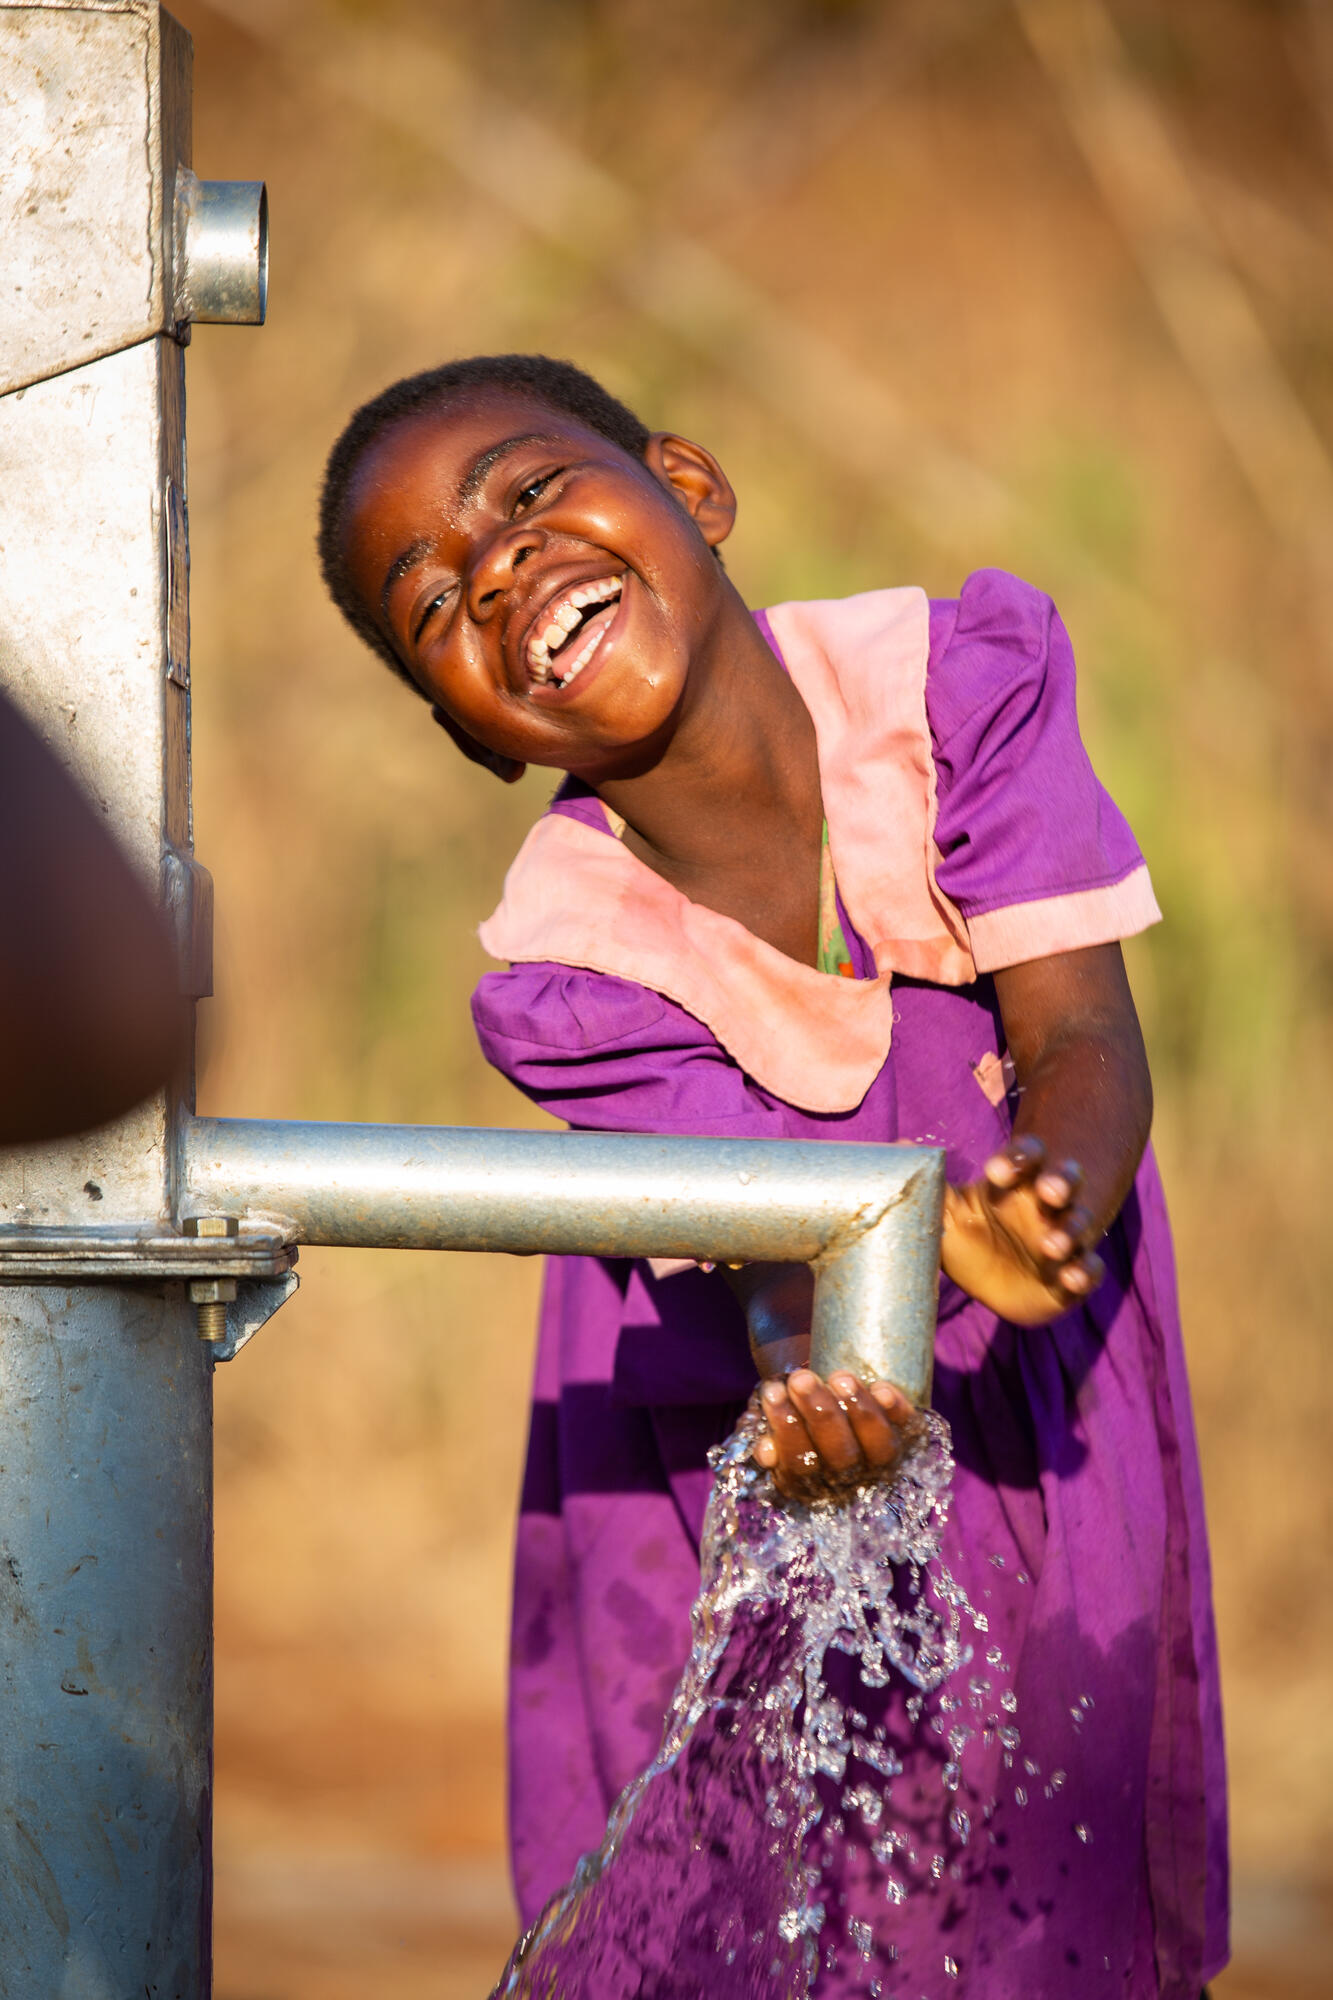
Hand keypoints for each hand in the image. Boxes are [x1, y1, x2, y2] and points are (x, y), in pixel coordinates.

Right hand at [751, 1368, 912, 1501]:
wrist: (830, 1390)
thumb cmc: (799, 1405)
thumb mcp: (778, 1419)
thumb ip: (770, 1432)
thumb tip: (766, 1453)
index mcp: (810, 1480)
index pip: (800, 1466)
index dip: (787, 1430)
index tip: (773, 1390)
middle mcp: (849, 1479)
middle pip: (840, 1457)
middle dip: (820, 1415)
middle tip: (801, 1378)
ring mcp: (882, 1462)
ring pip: (878, 1448)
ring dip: (859, 1412)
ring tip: (839, 1377)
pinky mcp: (910, 1438)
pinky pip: (909, 1430)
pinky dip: (897, 1411)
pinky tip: (882, 1388)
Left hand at [941, 1134, 1105, 1325]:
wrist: (999, 1283)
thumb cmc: (973, 1235)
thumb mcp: (946, 1211)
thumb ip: (930, 1184)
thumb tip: (899, 1145)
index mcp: (1018, 1182)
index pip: (1026, 1157)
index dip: (1016, 1159)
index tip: (996, 1171)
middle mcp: (1046, 1205)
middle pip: (1064, 1181)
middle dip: (1060, 1183)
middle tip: (1049, 1190)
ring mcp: (1063, 1239)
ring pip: (1079, 1224)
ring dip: (1071, 1231)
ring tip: (1053, 1244)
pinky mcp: (1073, 1276)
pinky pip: (1090, 1269)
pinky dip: (1085, 1272)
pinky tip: (1073, 1277)